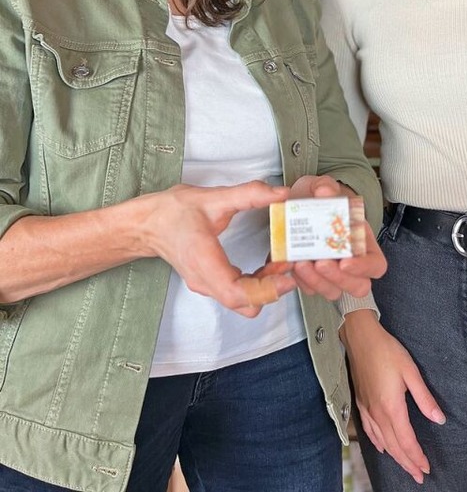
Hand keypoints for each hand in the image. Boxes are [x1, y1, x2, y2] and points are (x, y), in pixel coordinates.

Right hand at [141, 181, 297, 316]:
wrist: (147, 223)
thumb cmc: (174, 211)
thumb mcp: (214, 197)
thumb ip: (249, 194)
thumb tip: (280, 193)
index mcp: (203, 260)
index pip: (235, 292)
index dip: (265, 290)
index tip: (287, 277)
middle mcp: (204, 280)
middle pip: (244, 303)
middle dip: (271, 288)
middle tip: (289, 262)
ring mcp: (206, 285)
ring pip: (243, 302)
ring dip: (266, 286)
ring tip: (282, 261)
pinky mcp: (210, 283)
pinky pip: (238, 294)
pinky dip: (256, 284)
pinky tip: (267, 264)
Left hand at [288, 175, 386, 299]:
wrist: (296, 204)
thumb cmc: (316, 198)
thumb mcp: (320, 186)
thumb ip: (325, 186)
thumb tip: (324, 191)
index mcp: (363, 242)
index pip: (376, 264)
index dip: (364, 267)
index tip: (345, 261)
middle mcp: (351, 262)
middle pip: (358, 286)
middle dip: (339, 278)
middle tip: (320, 263)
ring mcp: (332, 274)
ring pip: (332, 291)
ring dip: (317, 281)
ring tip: (300, 262)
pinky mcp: (312, 279)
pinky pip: (310, 289)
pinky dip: (300, 280)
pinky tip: (291, 264)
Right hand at [341, 309, 444, 483]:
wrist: (360, 337)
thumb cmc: (387, 350)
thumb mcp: (411, 371)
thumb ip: (424, 398)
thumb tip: (439, 419)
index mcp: (391, 407)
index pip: (406, 442)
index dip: (417, 457)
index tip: (426, 469)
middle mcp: (377, 413)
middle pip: (394, 447)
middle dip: (408, 463)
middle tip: (419, 476)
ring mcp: (367, 409)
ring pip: (382, 442)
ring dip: (395, 457)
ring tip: (406, 467)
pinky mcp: (361, 402)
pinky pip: (369, 431)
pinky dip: (378, 443)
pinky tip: (382, 447)